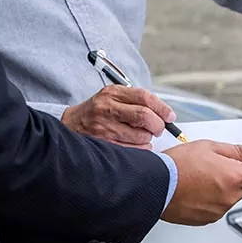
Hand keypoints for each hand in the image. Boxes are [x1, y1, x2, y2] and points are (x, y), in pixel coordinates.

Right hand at [61, 85, 176, 148]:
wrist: (71, 124)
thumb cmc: (100, 111)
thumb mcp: (115, 98)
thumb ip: (139, 102)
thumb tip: (166, 115)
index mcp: (113, 93)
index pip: (145, 97)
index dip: (162, 108)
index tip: (170, 116)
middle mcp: (107, 108)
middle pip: (145, 117)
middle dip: (158, 125)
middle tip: (159, 129)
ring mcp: (104, 127)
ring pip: (141, 136)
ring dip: (148, 138)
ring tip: (141, 135)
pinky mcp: (104, 144)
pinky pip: (134, 149)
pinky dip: (140, 148)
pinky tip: (134, 143)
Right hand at [161, 141, 241, 225]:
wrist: (154, 184)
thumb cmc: (177, 165)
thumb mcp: (210, 147)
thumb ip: (239, 151)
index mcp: (235, 177)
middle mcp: (230, 196)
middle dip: (236, 179)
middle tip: (216, 168)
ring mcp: (219, 210)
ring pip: (230, 199)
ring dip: (222, 190)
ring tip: (201, 179)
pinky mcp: (207, 219)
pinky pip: (216, 209)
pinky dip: (210, 201)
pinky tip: (196, 191)